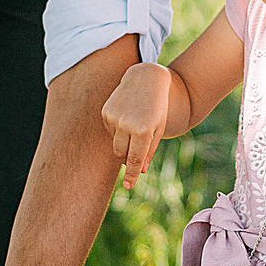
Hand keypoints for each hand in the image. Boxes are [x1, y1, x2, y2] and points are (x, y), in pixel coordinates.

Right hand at [100, 62, 176, 188]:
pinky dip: (118, 130)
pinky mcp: (106, 112)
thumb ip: (150, 151)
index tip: (128, 186)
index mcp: (143, 130)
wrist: (147, 78)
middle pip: (122, 154)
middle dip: (128, 160)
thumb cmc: (158, 107)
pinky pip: (110, 131)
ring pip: (115, 143)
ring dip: (124, 143)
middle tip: (135, 159)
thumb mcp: (158, 129)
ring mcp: (114, 117)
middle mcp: (126, 124)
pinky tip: (128, 118)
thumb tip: (142, 171)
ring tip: (136, 128)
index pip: (135, 160)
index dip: (132, 175)